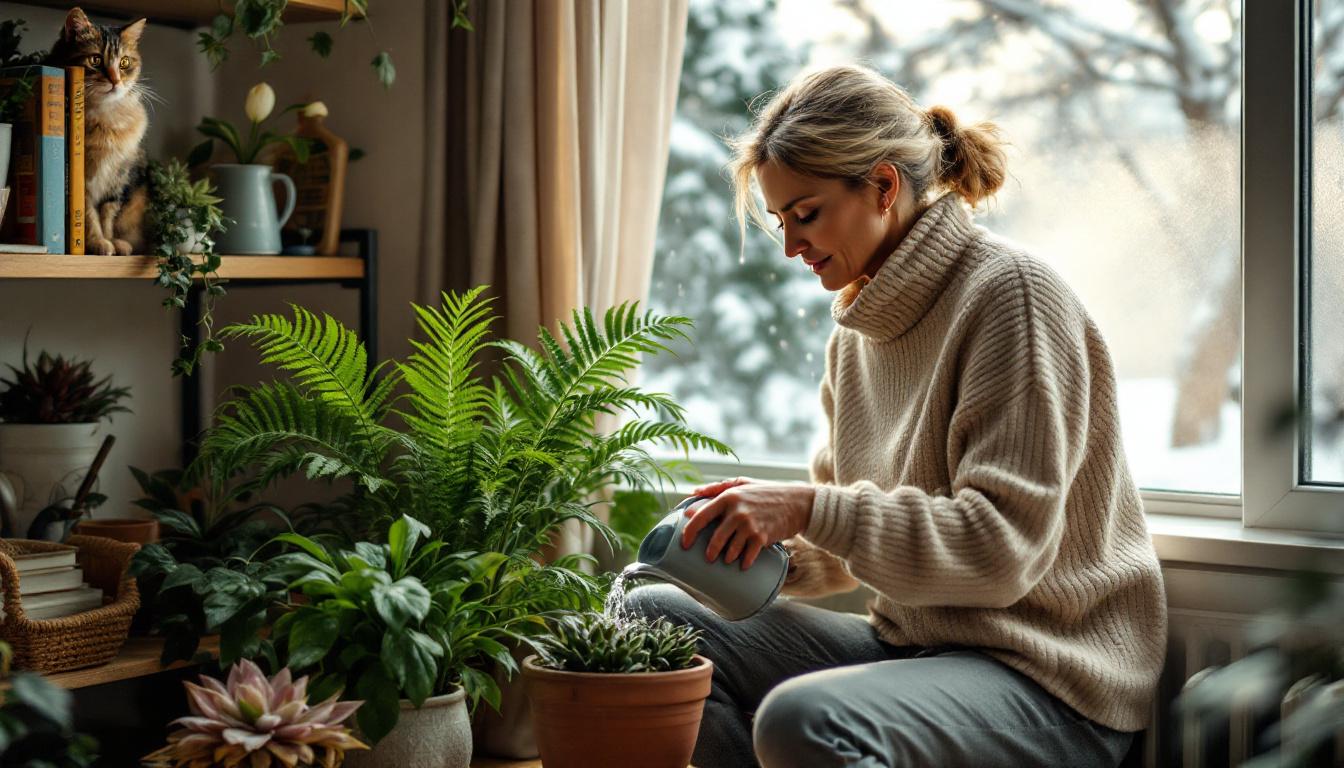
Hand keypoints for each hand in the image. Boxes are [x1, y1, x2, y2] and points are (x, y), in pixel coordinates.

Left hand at [680, 477, 815, 569]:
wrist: (798, 502)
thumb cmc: (767, 492)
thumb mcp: (743, 483)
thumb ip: (717, 488)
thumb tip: (693, 493)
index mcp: (729, 496)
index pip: (701, 516)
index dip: (689, 531)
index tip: (684, 543)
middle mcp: (737, 511)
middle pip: (715, 538)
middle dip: (710, 552)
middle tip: (709, 557)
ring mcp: (750, 525)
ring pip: (730, 550)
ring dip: (727, 557)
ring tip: (728, 558)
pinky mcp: (762, 537)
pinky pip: (747, 556)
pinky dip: (744, 562)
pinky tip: (743, 564)